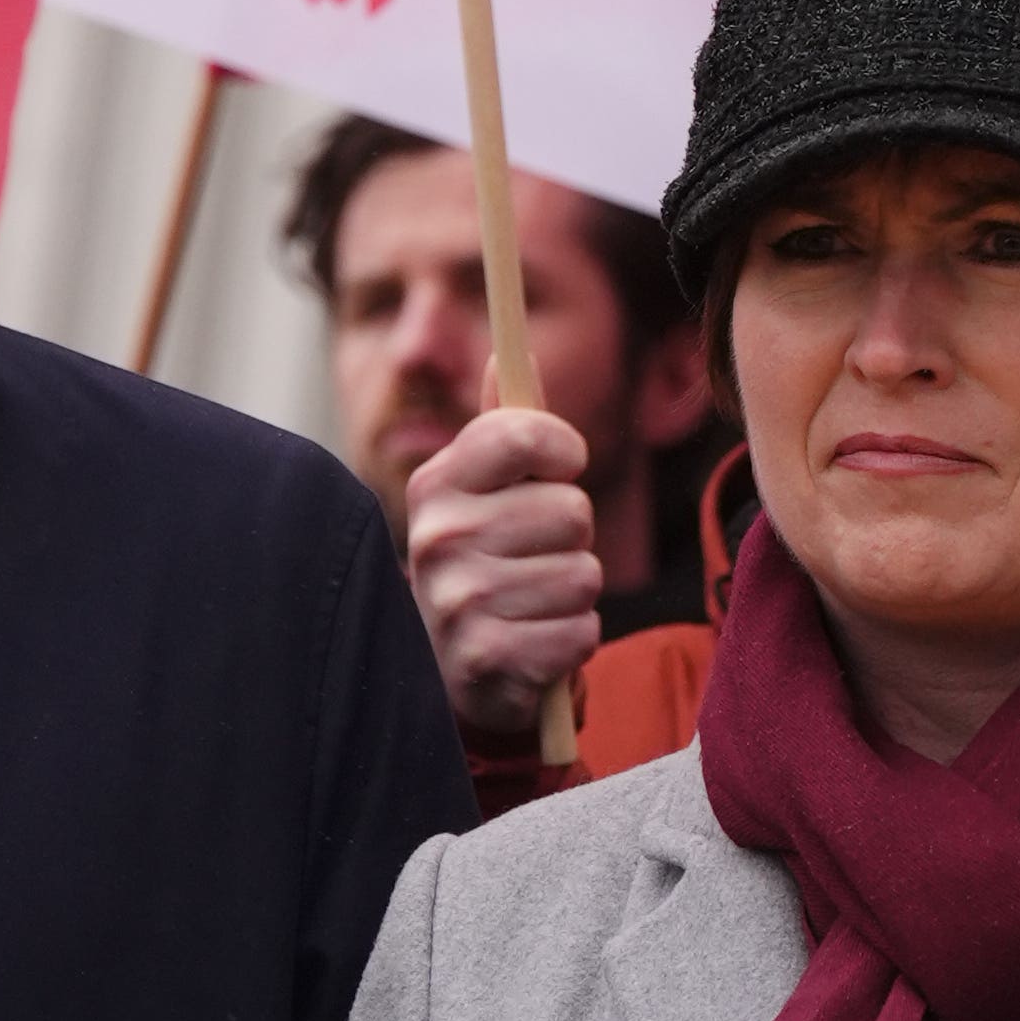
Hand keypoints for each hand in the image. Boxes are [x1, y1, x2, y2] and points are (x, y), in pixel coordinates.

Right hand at [407, 404, 601, 740]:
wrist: (451, 669)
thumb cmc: (486, 562)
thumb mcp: (484, 492)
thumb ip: (503, 427)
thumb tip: (506, 351)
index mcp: (435, 483)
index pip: (525, 434)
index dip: (564, 451)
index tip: (558, 470)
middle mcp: (437, 537)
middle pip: (572, 509)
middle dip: (572, 537)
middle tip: (534, 557)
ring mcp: (457, 602)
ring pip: (584, 574)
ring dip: (574, 593)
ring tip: (532, 603)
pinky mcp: (486, 660)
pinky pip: (582, 631)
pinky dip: (572, 641)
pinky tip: (534, 643)